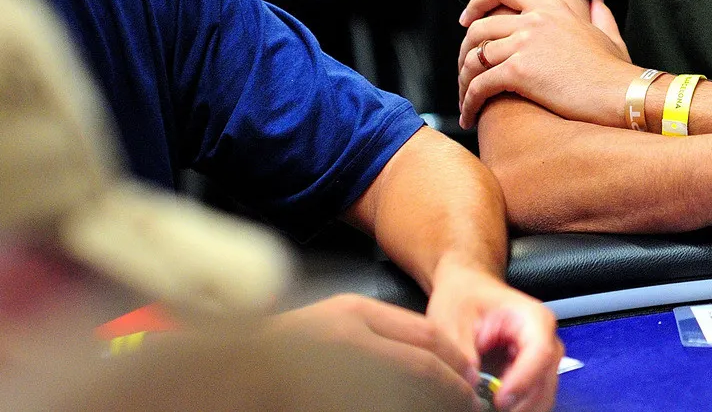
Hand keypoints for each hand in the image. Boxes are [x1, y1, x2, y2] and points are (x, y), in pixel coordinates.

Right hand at [275, 293, 475, 402]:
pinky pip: (383, 402)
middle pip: (423, 366)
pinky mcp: (334, 394)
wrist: (236, 364)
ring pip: (406, 389)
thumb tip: (432, 353)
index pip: (427, 335)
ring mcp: (340, 370)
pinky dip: (404, 407)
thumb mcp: (336, 320)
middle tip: (471, 404)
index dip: (455, 359)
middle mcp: (351, 339)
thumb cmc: (288, 344)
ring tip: (454, 411)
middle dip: (453, 387)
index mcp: (356, 313)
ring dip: (435, 402)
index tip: (470, 377)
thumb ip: (379, 329)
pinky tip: (413, 409)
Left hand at [427, 256, 563, 411]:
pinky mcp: (532, 370)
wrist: (466, 289)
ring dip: (521, 407)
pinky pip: (533, 395)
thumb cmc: (463, 298)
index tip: (499, 400)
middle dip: (522, 402)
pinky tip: (494, 407)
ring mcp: (541, 356)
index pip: (540, 353)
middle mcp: (544, 337)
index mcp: (532, 318)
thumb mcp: (453, 320)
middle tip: (490, 410)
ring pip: (543, 392)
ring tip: (489, 408)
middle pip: (546, 378)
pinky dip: (517, 406)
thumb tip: (471, 383)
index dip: (522, 381)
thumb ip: (463, 352)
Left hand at [458, 0, 633, 129]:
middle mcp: (534, 19)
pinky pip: (480, 85)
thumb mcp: (607, 34)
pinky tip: (471, 117)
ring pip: (474, 58)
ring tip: (465, 100)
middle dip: (464, 51)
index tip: (468, 19)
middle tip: (464, 70)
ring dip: (463, 81)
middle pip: (479, 27)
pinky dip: (469, 102)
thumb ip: (600, 13)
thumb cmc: (615, 71)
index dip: (478, 1)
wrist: (621, 94)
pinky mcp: (520, 72)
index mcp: (552, 6)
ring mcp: (525, 43)